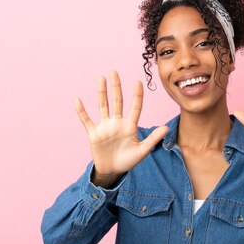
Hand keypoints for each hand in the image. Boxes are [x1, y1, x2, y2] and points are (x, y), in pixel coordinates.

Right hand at [75, 71, 167, 186]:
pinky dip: (81, 111)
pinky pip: (86, 120)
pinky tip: (78, 100)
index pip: (135, 107)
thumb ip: (153, 139)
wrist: (112, 171)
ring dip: (101, 93)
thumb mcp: (142, 151)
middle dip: (116, 87)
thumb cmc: (128, 160)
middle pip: (117, 101)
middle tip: (114, 72)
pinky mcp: (94, 133)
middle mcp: (117, 122)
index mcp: (130, 126)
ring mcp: (105, 126)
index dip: (137, 95)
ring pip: (103, 106)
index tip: (138, 82)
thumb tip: (165, 127)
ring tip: (101, 78)